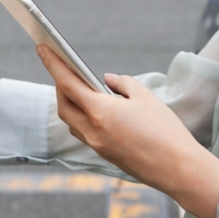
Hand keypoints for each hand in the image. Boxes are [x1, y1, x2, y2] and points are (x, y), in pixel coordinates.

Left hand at [35, 44, 218, 217]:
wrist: (177, 168)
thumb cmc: (165, 130)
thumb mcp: (145, 96)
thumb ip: (122, 83)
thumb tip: (106, 81)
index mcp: (100, 112)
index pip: (68, 83)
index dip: (53, 64)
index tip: (42, 49)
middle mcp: (92, 130)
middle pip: (64, 105)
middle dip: (60, 85)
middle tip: (64, 68)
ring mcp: (97, 145)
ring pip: (72, 121)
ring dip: (70, 103)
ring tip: (79, 87)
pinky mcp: (105, 154)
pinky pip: (84, 132)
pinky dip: (82, 117)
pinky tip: (95, 109)